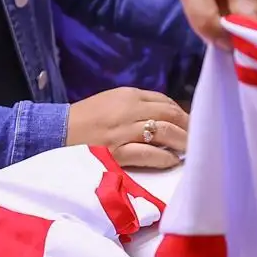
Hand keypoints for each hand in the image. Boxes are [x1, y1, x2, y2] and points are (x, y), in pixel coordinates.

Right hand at [65, 87, 187, 168]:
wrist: (56, 133)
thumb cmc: (86, 118)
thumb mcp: (112, 101)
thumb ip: (138, 104)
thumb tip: (168, 115)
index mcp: (128, 95)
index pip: (164, 101)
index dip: (182, 112)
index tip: (191, 123)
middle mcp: (129, 110)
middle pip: (169, 115)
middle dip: (188, 126)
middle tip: (200, 137)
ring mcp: (124, 132)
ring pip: (164, 132)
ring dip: (182, 141)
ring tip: (190, 149)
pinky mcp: (117, 153)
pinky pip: (148, 154)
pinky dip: (164, 157)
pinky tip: (172, 161)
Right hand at [178, 0, 256, 46]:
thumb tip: (252, 37)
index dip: (242, 19)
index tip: (254, 45)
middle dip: (206, 22)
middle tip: (230, 46)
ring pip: (192, 1)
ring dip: (206, 29)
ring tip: (234, 48)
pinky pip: (202, 15)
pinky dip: (213, 34)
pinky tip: (235, 46)